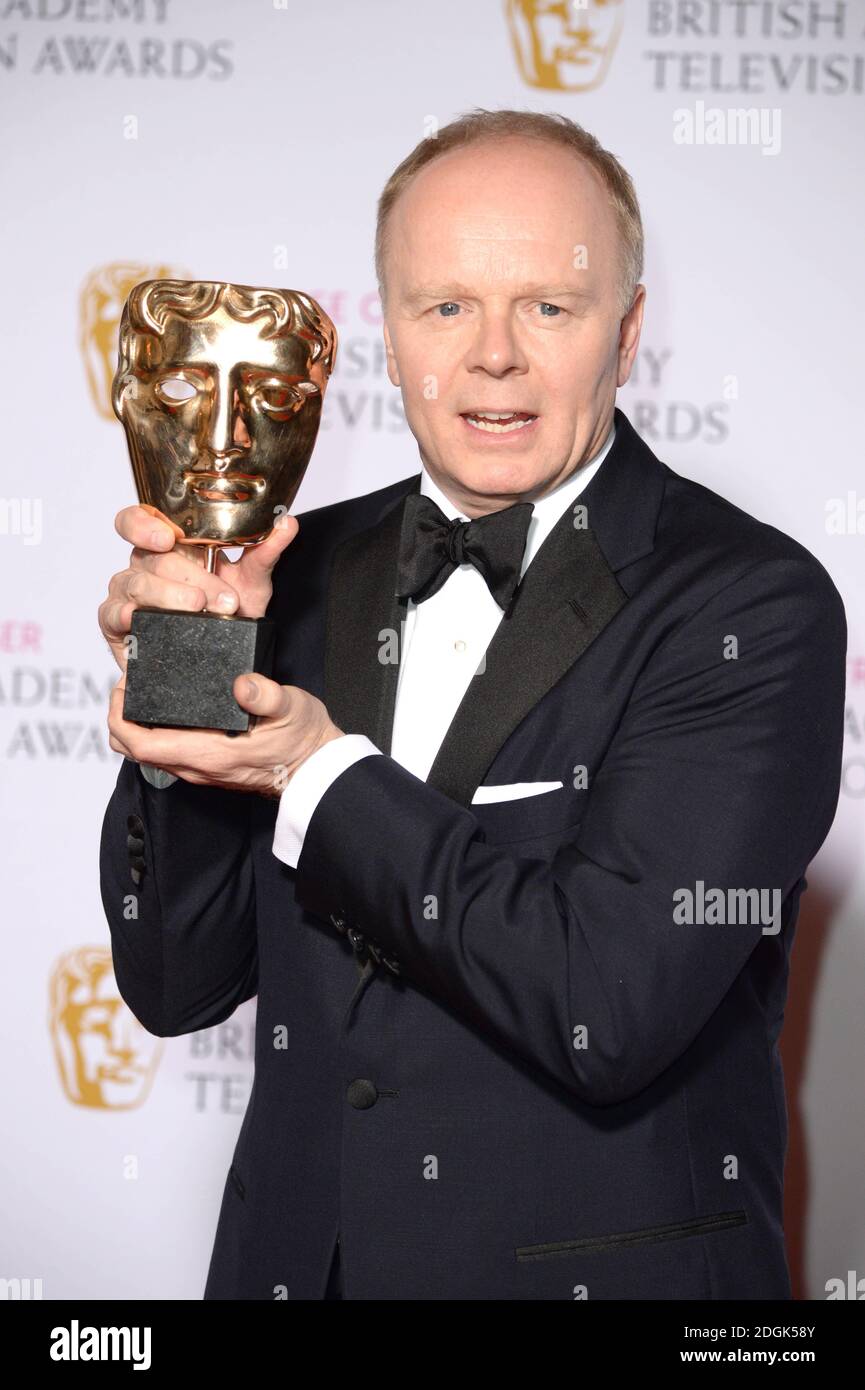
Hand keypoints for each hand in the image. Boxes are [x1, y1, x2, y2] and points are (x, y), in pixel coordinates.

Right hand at [98, 503, 298, 673]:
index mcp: (170, 545)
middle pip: (150, 557)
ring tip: (198, 609)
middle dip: (188, 576)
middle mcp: (145, 564)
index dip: (145, 524)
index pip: (142, 520)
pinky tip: (138, 619)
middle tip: (220, 596)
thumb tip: (287, 524)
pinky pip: (112, 614)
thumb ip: (266, 552)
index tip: (169, 537)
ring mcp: (130, 592)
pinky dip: (124, 614)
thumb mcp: (252, 581)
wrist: (224, 654)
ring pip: (135, 584)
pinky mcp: (118, 624)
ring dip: (168, 596)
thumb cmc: (227, 612)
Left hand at [107, 670, 343, 797]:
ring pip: (149, 754)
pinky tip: (168, 708)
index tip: (121, 689)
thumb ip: (267, 695)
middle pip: (135, 752)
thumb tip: (242, 683)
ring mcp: (201, 771)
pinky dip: (155, 732)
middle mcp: (199, 768)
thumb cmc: (304, 739)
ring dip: (137, 726)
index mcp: (210, 754)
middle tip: (129, 686)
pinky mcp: (207, 767)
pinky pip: (167, 753)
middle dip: (121, 720)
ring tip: (145, 692)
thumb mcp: (292, 707)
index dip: (120, 718)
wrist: (317, 768)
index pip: (143, 746)